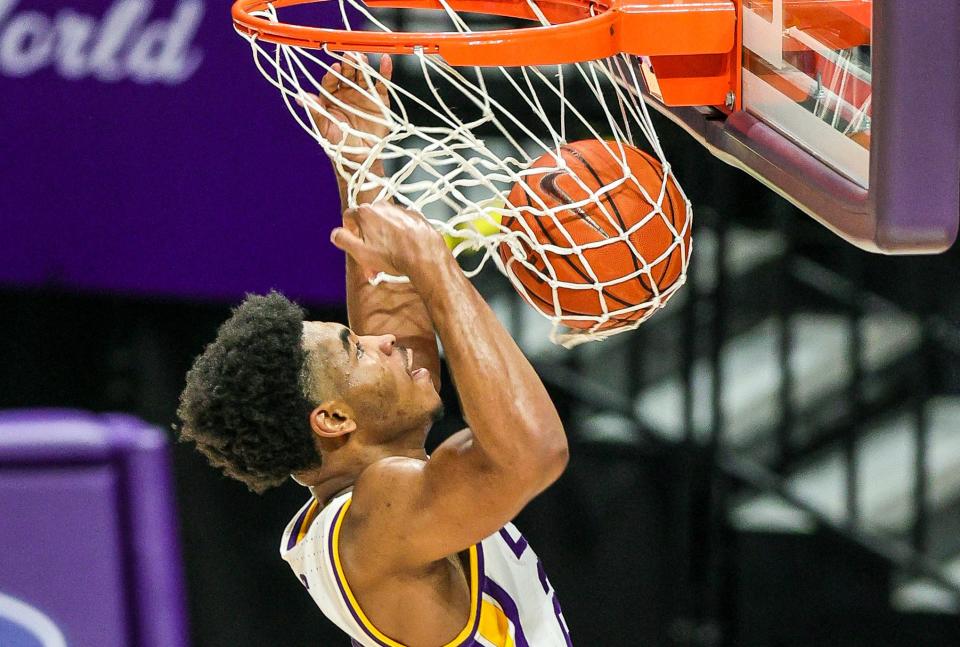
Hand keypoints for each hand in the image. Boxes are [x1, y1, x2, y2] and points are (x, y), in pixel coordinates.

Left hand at [302, 53, 392, 161]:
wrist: (361, 159)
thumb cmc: (340, 145)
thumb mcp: (325, 130)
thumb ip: (316, 112)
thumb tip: (301, 98)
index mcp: (331, 98)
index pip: (330, 81)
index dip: (332, 74)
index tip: (335, 68)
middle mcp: (347, 93)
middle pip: (347, 74)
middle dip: (348, 65)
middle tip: (350, 56)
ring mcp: (364, 95)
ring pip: (363, 76)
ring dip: (363, 65)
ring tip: (363, 58)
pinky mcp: (380, 100)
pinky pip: (382, 83)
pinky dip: (384, 72)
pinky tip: (385, 60)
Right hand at [330, 202, 447, 280]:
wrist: (426, 256)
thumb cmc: (394, 256)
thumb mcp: (360, 252)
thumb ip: (344, 240)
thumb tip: (336, 234)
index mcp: (366, 212)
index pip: (348, 217)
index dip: (349, 233)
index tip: (353, 244)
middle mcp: (383, 206)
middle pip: (368, 223)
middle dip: (367, 242)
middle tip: (371, 261)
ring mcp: (400, 210)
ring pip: (385, 225)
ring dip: (383, 241)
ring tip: (388, 260)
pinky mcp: (415, 217)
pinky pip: (401, 226)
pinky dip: (399, 237)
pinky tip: (403, 252)